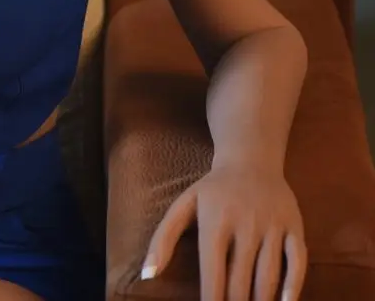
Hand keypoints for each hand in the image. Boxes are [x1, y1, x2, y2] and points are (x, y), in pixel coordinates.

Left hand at [140, 164, 306, 300]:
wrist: (250, 158)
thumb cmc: (213, 191)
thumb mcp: (183, 206)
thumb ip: (163, 240)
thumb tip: (147, 276)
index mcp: (215, 220)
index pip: (213, 273)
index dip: (212, 300)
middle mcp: (245, 223)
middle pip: (241, 279)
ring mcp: (271, 224)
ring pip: (268, 274)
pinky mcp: (293, 225)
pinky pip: (297, 259)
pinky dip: (293, 284)